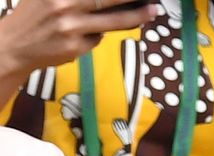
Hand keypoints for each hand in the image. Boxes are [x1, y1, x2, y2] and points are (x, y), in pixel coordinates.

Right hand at [0, 0, 155, 79]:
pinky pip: (98, 38)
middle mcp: (63, 4)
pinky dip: (99, 34)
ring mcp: (71, 27)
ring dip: (137, 16)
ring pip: (113, 20)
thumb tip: (109, 0)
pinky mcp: (75, 47)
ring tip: (153, 11)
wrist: (12, 46)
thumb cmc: (34, 16)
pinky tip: (88, 33)